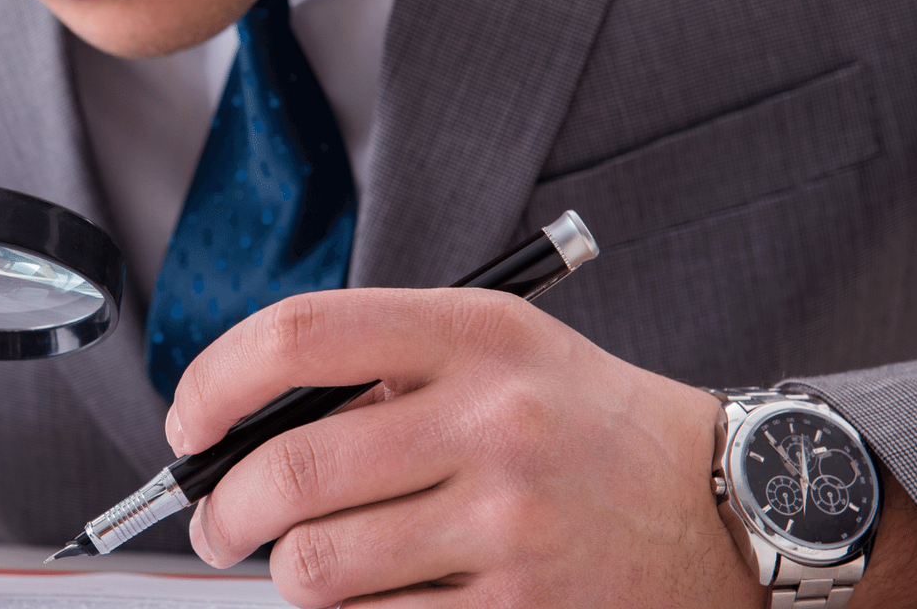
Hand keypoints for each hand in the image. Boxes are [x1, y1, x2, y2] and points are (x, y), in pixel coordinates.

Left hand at [164, 287, 755, 605]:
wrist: (727, 508)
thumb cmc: (585, 423)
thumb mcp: (498, 349)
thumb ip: (378, 369)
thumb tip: (238, 424)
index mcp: (474, 334)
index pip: (298, 336)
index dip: (213, 380)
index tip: (188, 421)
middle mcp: (493, 421)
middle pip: (289, 468)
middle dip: (221, 507)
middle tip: (215, 520)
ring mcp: (509, 523)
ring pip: (318, 564)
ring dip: (281, 570)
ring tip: (292, 559)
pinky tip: (365, 593)